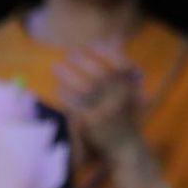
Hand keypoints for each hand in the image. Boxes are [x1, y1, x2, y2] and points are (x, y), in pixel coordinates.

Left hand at [56, 42, 145, 160]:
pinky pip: (76, 106)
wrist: (127, 149)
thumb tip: (114, 39)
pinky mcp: (94, 123)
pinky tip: (59, 90)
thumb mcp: (130, 92)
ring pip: (85, 88)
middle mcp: (120, 98)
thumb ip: (122, 68)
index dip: (108, 52)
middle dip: (83, 61)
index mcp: (130, 90)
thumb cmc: (126, 118)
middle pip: (99, 74)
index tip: (95, 44)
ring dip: (68, 76)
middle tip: (70, 54)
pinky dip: (66, 96)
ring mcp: (107, 111)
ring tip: (57, 68)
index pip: (121, 64)